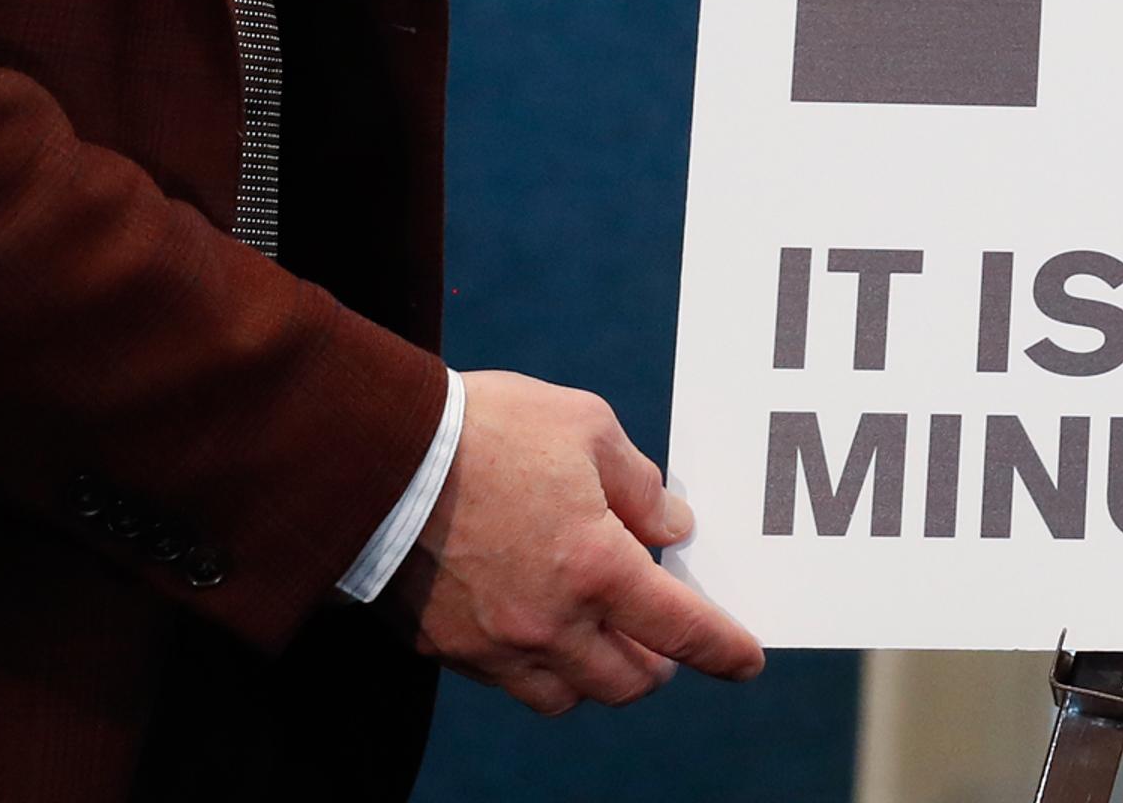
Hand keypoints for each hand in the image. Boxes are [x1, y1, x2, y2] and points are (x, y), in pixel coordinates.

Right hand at [382, 369, 765, 715]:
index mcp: (595, 567)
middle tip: (666, 642)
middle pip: (624, 681)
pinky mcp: (444, 647)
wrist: (375, 455)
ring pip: (564, 696)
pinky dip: (536, 667)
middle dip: (657, 667)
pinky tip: (539, 628)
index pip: (678, 628)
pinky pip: (506, 681)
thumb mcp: (587, 427)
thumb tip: (671, 528)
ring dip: (596, 676)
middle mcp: (549, 621)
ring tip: (604, 641)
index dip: (722, 649)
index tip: (747, 661)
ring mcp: (492, 643)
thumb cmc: (488, 429)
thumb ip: (639, 486)